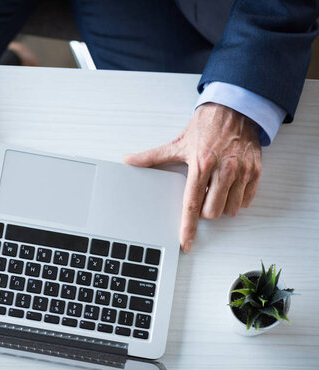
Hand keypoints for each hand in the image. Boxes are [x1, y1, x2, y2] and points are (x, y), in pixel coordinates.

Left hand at [124, 103, 261, 252]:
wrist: (235, 109)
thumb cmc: (206, 127)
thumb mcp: (177, 142)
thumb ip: (153, 156)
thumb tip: (130, 160)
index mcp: (201, 164)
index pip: (192, 204)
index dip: (188, 227)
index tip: (186, 242)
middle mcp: (223, 169)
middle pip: (212, 211)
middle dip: (205, 210)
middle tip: (202, 194)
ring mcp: (241, 171)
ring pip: (230, 209)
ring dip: (221, 204)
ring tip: (215, 187)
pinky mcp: (255, 171)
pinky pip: (246, 200)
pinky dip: (236, 198)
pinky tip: (229, 185)